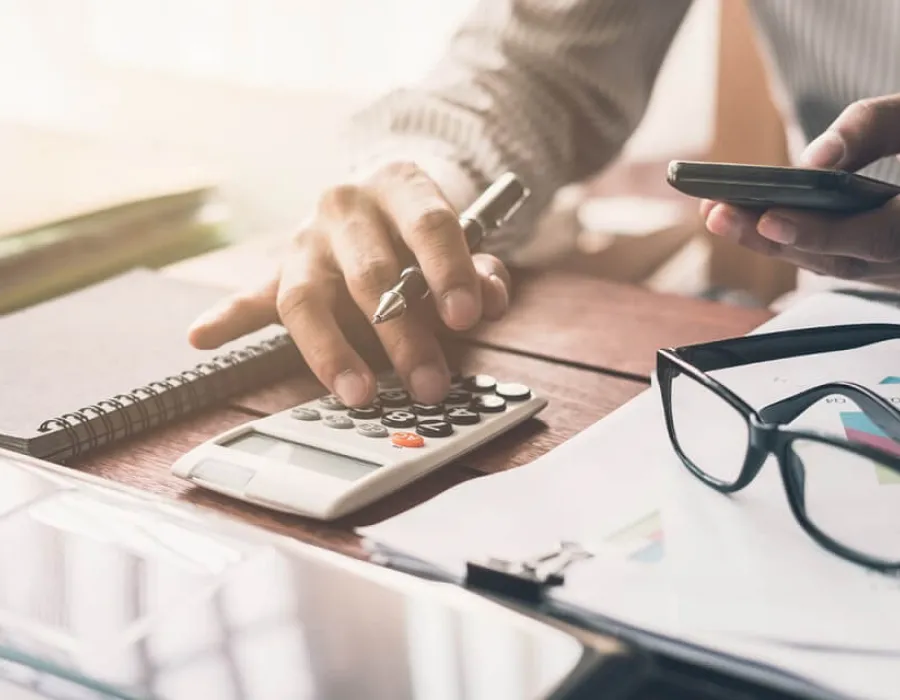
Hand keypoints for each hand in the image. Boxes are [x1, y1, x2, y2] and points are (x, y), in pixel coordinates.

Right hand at [187, 162, 510, 405]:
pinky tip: (202, 336)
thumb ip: (480, 270)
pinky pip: (251, 297)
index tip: (466, 317)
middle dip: (401, 333)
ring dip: (332, 352)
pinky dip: (227, 318)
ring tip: (358, 394)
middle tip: (429, 382)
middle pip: (369, 272)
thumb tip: (489, 299)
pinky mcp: (279, 270)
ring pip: (307, 297)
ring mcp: (306, 239)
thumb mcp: (462, 243)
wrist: (380, 199)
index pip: (427, 225)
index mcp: (398, 186)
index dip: (449, 271)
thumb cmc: (424, 233)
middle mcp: (345, 206)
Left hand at [701, 94, 899, 284]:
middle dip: (773, 239)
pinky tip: (749, 222)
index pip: (879, 237)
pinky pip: (838, 263)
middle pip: (840, 261)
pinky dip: (793, 244)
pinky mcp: (886, 269)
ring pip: (833, 268)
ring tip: (720, 214)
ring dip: (772, 244)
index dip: (823, 232)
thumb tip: (812, 160)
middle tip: (718, 214)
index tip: (770, 219)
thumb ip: (873, 128)